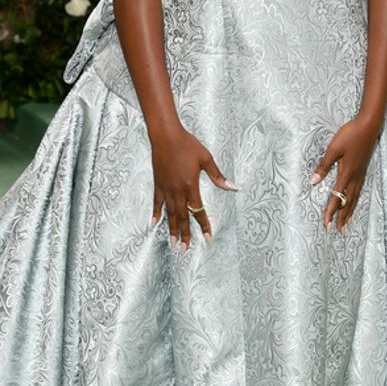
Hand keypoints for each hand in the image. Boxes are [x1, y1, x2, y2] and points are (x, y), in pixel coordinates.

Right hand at [150, 126, 237, 249]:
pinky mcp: (158, 184)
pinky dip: (156, 214)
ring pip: (170, 213)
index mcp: (191, 186)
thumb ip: (217, 176)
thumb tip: (233, 187)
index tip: (207, 238)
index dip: (204, 226)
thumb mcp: (206, 159)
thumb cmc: (187, 144)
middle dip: (185, 234)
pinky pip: (157, 203)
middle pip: (183, 217)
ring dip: (172, 229)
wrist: (166, 135)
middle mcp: (178, 191)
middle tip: (185, 250)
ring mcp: (166, 188)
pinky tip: (153, 224)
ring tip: (173, 243)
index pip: (198, 211)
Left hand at [310, 115, 380, 230]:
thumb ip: (324, 165)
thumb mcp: (333, 148)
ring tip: (347, 222)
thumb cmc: (350, 134)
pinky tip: (354, 201)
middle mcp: (355, 176)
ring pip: (355, 197)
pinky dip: (355, 200)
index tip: (326, 224)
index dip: (331, 211)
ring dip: (350, 211)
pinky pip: (359, 190)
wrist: (369, 125)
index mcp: (347, 173)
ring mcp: (361, 173)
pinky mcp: (363, 169)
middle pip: (348, 201)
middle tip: (338, 230)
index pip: (337, 197)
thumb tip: (313, 181)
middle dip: (342, 216)